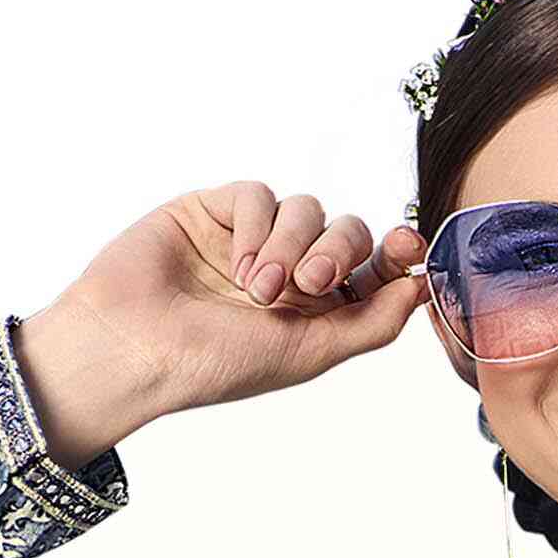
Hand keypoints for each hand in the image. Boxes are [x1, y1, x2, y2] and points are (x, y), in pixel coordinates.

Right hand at [37, 180, 431, 430]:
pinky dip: (257, 225)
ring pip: (306, 209)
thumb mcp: (310, 353)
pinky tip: (236, 263)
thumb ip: (372, 323)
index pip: (373, 269)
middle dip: (338, 253)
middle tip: (310, 285)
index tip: (407, 247)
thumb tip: (420, 288)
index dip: (395, 254)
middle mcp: (288, 271)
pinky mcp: (215, 211)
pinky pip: (260, 193)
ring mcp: (252, 239)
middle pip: (347, 232)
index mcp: (316, 310)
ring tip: (256, 289)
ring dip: (290, 246)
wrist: (136, 347)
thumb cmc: (216, 364)